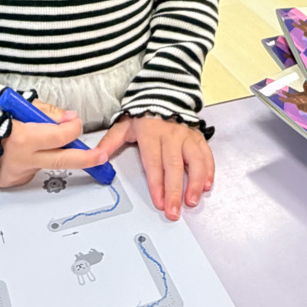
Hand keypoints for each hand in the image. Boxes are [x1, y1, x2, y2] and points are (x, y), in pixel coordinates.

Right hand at [0, 99, 108, 188]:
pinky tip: (25, 152)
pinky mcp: (12, 180)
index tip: (76, 123)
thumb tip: (71, 119)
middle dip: (86, 159)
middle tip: (101, 158)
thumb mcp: (25, 104)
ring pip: (47, 165)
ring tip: (41, 141)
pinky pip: (32, 172)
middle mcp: (22, 158)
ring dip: (53, 154)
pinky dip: (35, 162)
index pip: (61, 137)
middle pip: (63, 161)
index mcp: (25, 137)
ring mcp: (17, 172)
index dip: (73, 128)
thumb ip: (51, 114)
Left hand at [96, 115, 213, 221]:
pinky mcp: (198, 138)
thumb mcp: (123, 126)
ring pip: (195, 161)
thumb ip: (110, 142)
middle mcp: (171, 135)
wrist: (163, 95)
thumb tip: (98, 157)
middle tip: (173, 211)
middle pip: (174, 166)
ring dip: (195, 183)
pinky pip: (206, 155)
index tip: (158, 202)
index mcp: (150, 134)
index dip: (157, 184)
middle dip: (174, 191)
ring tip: (191, 200)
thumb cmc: (143, 117)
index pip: (154, 162)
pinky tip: (206, 186)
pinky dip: (208, 171)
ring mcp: (186, 136)